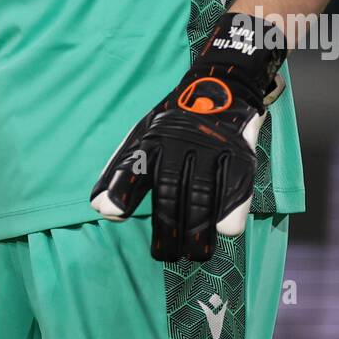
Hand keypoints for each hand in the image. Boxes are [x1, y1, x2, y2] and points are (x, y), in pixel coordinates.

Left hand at [90, 13, 285, 262]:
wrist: (220, 83)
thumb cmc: (173, 121)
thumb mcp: (142, 135)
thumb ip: (121, 171)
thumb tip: (98, 209)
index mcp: (152, 138)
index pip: (132, 166)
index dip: (121, 190)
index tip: (113, 214)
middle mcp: (179, 142)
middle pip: (169, 192)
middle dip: (165, 229)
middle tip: (164, 254)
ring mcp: (211, 147)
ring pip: (202, 196)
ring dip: (197, 231)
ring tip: (195, 255)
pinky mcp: (239, 153)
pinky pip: (236, 187)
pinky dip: (232, 211)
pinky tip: (226, 230)